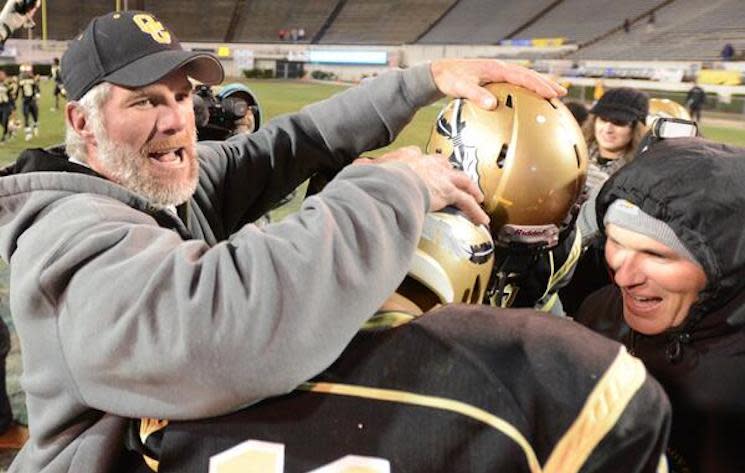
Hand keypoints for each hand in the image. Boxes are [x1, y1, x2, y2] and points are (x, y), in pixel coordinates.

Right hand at [357, 146, 488, 224]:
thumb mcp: (368, 169)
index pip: (417, 155)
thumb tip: (355, 164)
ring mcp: (441, 177)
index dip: (422, 161)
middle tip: (457, 179)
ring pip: (462, 181)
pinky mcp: (448, 192)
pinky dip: (476, 211)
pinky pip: (467, 202)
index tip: (424, 164)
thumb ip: (364, 167)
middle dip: (450, 172)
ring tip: (478, 197)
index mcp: (408, 157)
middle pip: (444, 165)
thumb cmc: (379, 179)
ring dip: (471, 189)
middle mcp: (428, 163)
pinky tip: (482, 219)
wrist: (393, 183)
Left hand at [430, 58, 565, 109]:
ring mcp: (499, 73)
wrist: (441, 72)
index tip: (551, 93)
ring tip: (555, 95)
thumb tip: (492, 105)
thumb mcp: (461, 87)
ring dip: (540, 85)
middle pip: (529, 75)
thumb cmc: (451, 79)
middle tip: (562, 94)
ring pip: (524, 78)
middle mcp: (501, 68)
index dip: (538, 85)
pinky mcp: (495, 79)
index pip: (522, 76)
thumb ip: (476, 95)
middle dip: (546, 84)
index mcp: (496, 69)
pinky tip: (532, 100)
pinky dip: (527, 89)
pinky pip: (516, 83)